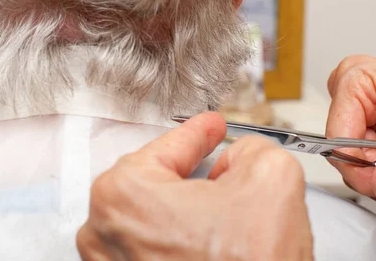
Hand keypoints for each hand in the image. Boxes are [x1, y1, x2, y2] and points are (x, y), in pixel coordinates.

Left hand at [77, 112, 312, 260]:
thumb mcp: (270, 177)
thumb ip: (253, 148)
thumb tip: (242, 157)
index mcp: (124, 195)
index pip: (169, 146)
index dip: (198, 133)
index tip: (209, 128)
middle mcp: (105, 234)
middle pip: (158, 181)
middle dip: (194, 172)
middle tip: (225, 168)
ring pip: (157, 217)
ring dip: (190, 210)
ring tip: (226, 215)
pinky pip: (156, 248)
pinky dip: (183, 240)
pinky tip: (214, 243)